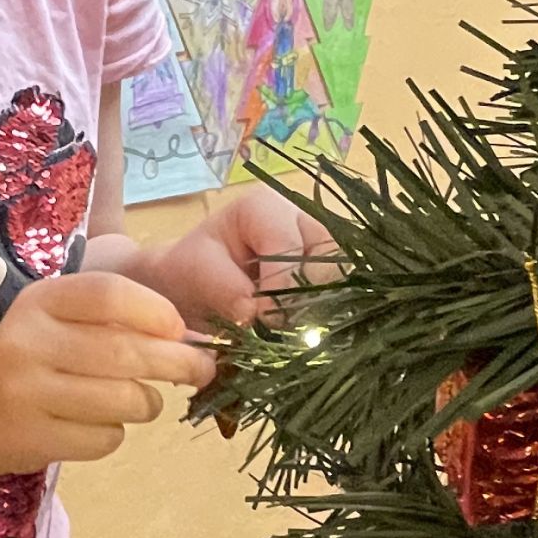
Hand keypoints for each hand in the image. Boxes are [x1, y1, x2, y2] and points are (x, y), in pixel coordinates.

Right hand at [0, 274, 217, 476]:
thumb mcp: (62, 320)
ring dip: (149, 403)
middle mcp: (28, 341)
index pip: (108, 294)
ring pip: (122, 400)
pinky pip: (105, 438)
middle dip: (176, 362)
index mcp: (40, 301)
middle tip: (202, 369)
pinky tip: (99, 423)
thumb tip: (188, 338)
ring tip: (145, 400)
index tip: (180, 329)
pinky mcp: (33, 438)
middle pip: (123, 351)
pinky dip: (117, 432)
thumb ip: (115, 319)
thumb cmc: (39, 358)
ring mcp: (27, 392)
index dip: (155, 311)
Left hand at [144, 190, 338, 335]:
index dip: (279, 284)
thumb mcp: (198, 274)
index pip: (288, 243)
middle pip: (327, 257)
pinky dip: (325, 314)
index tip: (263, 319)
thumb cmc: (194, 270)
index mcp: (266, 206)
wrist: (195, 285)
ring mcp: (322, 245)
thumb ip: (229, 290)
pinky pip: (343, 293)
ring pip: (343, 277)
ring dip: (319, 307)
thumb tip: (261, 314)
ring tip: (292, 330)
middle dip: (304, 297)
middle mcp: (302, 217)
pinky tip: (303, 331)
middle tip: (280, 328)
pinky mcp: (331, 272)